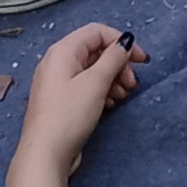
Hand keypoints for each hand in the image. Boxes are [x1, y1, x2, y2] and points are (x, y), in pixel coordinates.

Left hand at [13, 21, 143, 174]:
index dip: (122, 42)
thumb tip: (124, 42)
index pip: (97, 32)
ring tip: (122, 96)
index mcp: (62, 51)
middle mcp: (57, 62)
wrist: (45, 154)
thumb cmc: (69, 114)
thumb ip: (113, 58)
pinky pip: (85, 86)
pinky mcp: (62, 101)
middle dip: (118, 64)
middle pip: (95, 51)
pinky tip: (111, 104)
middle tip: (132, 84)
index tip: (141, 60)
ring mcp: (58, 83)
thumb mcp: (95, 82)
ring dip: (113, 79)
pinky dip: (102, 91)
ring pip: (92, 70)